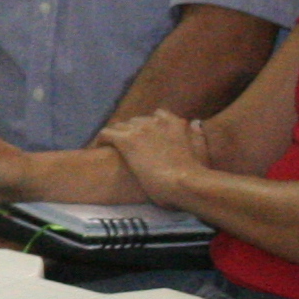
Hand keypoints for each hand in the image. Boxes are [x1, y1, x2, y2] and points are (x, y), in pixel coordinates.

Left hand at [96, 110, 212, 203]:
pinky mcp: (126, 140)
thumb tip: (195, 123)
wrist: (185, 183)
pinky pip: (106, 133)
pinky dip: (102, 140)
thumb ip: (197, 135)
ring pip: (120, 126)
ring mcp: (140, 129)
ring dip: (117, 137)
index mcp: (175, 122)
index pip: (157, 116)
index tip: (146, 141)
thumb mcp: (200, 150)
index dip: (149, 129)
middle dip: (132, 133)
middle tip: (129, 149)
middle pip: (136, 121)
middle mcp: (156, 121)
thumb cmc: (195, 174)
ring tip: (113, 150)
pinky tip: (99, 148)